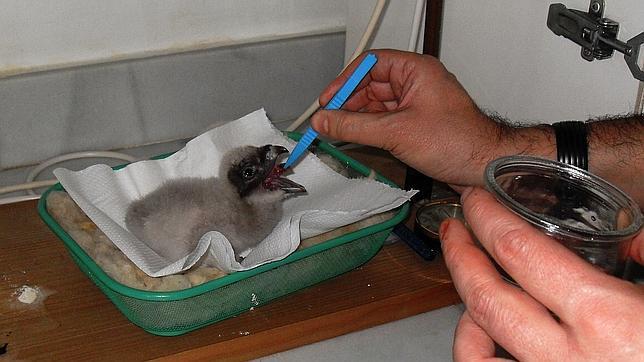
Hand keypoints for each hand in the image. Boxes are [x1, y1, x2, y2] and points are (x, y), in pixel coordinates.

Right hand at [311, 49, 552, 187]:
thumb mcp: (396, 133)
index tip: (328, 100)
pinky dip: (369, 130)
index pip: (370, 65)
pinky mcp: (416, 124)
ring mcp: (416, 104)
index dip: (345, 81)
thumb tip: (325, 121)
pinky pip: (385, 121)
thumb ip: (354, 126)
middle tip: (327, 121)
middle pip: (370, 86)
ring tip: (336, 132)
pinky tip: (354, 139)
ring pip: (376, 106)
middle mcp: (416, 83)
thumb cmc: (460, 142)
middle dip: (348, 103)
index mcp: (416, 70)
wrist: (486, 166)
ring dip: (357, 119)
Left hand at [439, 187, 643, 360]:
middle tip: (453, 230)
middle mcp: (567, 360)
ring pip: (475, 351)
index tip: (475, 201)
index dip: (487, 219)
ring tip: (471, 286)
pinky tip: (489, 339)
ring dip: (466, 312)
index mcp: (607, 321)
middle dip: (460, 255)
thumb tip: (630, 241)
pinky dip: (478, 354)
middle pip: (485, 297)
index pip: (519, 252)